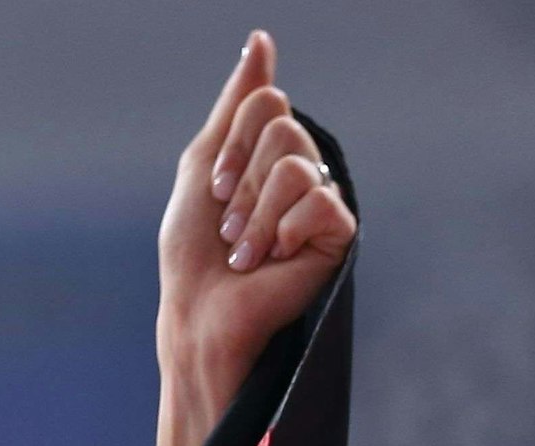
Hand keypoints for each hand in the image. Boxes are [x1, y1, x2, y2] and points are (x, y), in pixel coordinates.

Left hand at [156, 30, 355, 412]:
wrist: (200, 313)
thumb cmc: (194, 251)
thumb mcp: (203, 165)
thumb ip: (234, 106)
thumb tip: (261, 41)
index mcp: (269, 154)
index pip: (267, 104)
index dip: (232, 146)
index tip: (214, 187)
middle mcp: (302, 171)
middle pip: (284, 128)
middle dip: (241, 182)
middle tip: (228, 226)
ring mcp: (323, 202)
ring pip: (297, 165)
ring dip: (253, 214)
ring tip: (243, 251)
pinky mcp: (340, 234)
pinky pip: (320, 200)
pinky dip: (281, 231)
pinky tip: (272, 260)